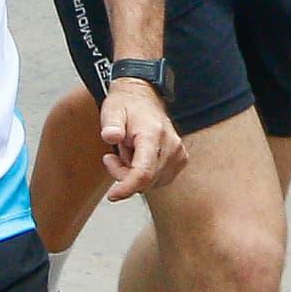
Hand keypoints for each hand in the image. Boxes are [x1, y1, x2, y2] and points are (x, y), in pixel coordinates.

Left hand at [96, 76, 184, 199]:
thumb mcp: (111, 110)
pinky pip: (159, 179)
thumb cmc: (126, 105)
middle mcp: (171, 145)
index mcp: (153, 134)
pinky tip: (137, 157)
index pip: (144, 172)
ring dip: (133, 174)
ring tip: (127, 152)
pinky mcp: (180, 159)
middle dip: (123, 175)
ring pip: (152, 183)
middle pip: (146, 180)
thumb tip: (110, 136)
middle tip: (111, 157)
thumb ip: (111, 124)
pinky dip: (145, 174)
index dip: (127, 187)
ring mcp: (178, 153)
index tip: (113, 195)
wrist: (144, 96)